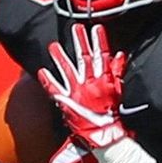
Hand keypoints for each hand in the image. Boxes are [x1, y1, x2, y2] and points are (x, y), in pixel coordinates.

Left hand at [37, 24, 127, 148]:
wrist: (104, 134)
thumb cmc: (111, 113)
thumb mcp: (118, 89)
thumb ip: (118, 71)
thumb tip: (120, 54)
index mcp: (104, 79)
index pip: (102, 55)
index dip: (99, 41)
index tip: (96, 28)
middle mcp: (90, 82)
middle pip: (84, 58)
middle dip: (80, 42)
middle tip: (75, 28)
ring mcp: (77, 91)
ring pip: (68, 70)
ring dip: (60, 57)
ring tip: (53, 46)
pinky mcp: (67, 102)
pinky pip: (55, 89)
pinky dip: (48, 81)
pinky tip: (41, 71)